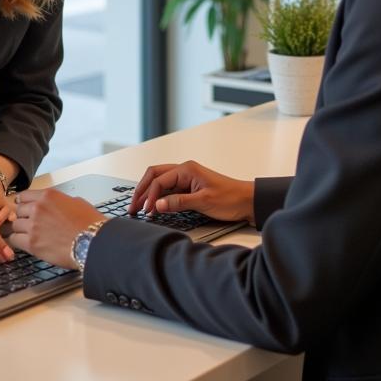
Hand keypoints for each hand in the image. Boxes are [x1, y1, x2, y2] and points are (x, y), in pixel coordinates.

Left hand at [8, 189, 103, 268]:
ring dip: (20, 229)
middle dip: (23, 217)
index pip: (24, 196)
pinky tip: (25, 243)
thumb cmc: (89, 223)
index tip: (23, 207)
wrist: (92, 242)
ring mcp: (33, 225)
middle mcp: (38, 208)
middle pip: (18, 210)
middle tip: (29, 223)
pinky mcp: (32, 243)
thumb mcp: (76, 202)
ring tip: (28, 235)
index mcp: (48, 196)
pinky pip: (15, 239)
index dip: (23, 203)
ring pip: (15, 225)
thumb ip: (59, 201)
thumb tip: (55, 206)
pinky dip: (18, 241)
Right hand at [129, 161, 254, 224]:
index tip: (146, 211)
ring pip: (160, 182)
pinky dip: (159, 198)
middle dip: (142, 190)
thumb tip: (158, 205)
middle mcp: (185, 171)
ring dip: (149, 194)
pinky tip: (155, 207)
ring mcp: (186, 179)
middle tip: (133, 207)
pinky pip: (169, 190)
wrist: (247, 202)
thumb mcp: (203, 201)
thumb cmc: (230, 198)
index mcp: (187, 169)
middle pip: (154, 176)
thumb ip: (179, 202)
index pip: (159, 180)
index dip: (150, 195)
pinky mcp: (189, 188)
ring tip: (140, 208)